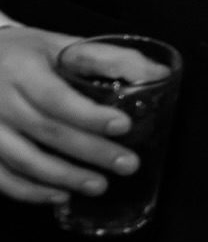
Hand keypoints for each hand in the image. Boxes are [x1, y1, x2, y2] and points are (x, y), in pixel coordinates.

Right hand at [0, 23, 137, 204]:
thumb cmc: (24, 55)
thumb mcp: (59, 45)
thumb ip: (108, 59)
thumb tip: (158, 73)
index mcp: (22, 70)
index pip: (56, 97)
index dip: (90, 116)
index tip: (123, 126)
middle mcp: (0, 101)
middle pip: (48, 131)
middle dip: (90, 151)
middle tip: (126, 164)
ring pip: (25, 160)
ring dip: (65, 177)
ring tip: (100, 185)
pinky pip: (4, 178)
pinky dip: (32, 192)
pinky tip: (60, 195)